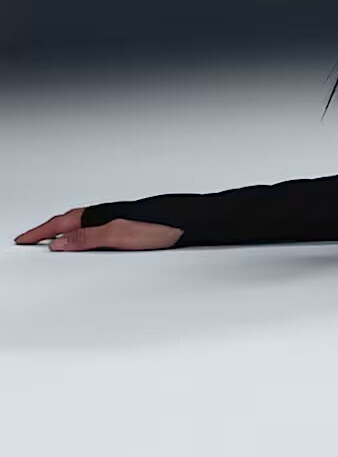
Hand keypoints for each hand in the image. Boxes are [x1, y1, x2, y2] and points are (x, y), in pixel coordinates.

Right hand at [13, 207, 183, 250]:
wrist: (196, 221)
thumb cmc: (164, 226)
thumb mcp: (120, 236)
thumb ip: (89, 239)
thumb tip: (59, 243)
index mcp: (101, 215)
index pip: (62, 224)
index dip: (40, 232)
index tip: (22, 240)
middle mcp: (110, 213)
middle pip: (70, 221)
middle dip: (48, 229)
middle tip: (30, 239)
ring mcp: (121, 217)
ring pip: (84, 222)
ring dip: (65, 229)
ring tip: (51, 239)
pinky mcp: (133, 224)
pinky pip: (98, 227)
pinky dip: (84, 232)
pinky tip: (89, 239)